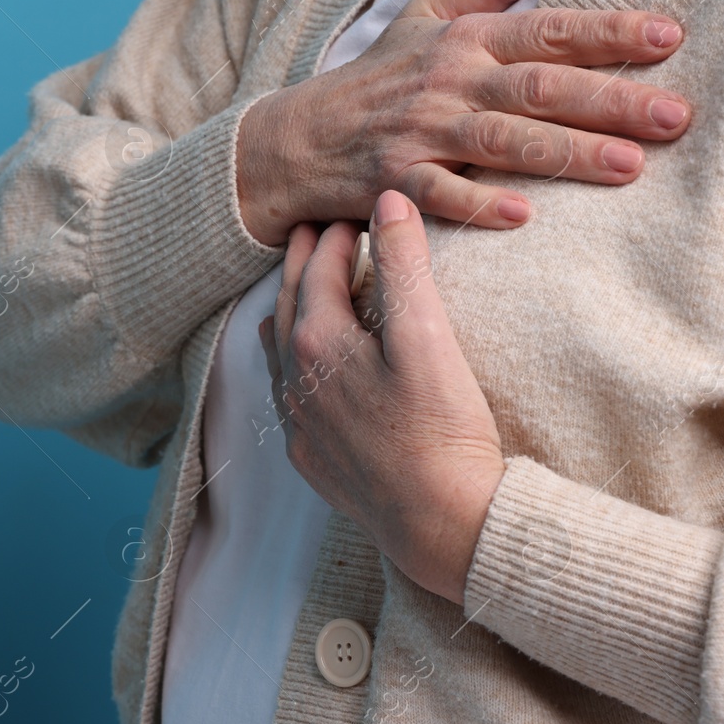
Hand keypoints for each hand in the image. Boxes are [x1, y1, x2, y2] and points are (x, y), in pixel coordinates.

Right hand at [235, 0, 691, 245]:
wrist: (301, 137)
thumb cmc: (379, 77)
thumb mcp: (431, 14)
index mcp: (467, 40)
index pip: (549, 30)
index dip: (609, 32)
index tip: (669, 36)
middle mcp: (450, 82)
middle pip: (540, 88)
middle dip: (610, 100)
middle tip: (674, 116)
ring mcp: (422, 133)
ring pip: (503, 141)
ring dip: (567, 153)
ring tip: (629, 166)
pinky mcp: (397, 182)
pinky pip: (441, 194)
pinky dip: (478, 204)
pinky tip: (523, 215)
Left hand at [257, 190, 505, 604]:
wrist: (442, 523)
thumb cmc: (442, 429)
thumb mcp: (428, 336)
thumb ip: (404, 264)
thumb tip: (387, 201)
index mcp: (317, 344)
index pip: (317, 269)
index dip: (335, 234)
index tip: (353, 212)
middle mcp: (294, 383)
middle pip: (289, 304)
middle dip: (301, 263)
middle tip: (315, 231)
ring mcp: (300, 426)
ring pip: (280, 353)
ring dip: (293, 313)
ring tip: (304, 289)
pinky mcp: (312, 459)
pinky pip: (289, 397)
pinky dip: (296, 364)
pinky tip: (311, 371)